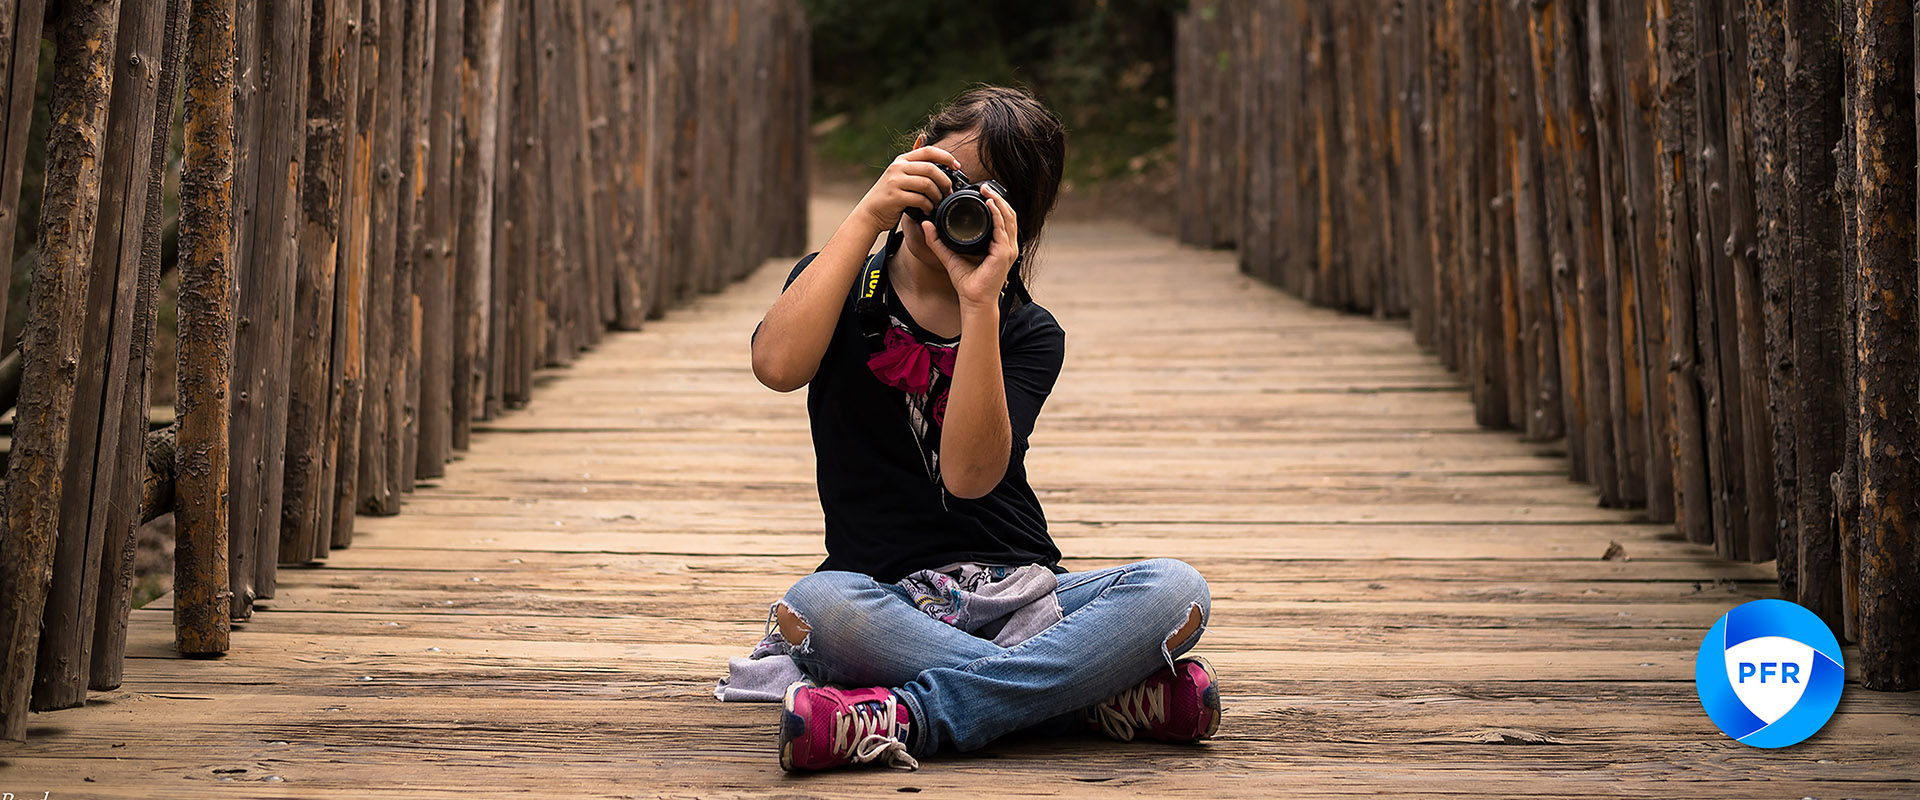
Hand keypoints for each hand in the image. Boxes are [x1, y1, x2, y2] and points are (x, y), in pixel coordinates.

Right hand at [853, 145, 960, 232]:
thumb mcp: (898, 172)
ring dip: (937, 195)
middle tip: (949, 192)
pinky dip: (928, 206)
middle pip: (931, 169)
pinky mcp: (895, 197)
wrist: (869, 213)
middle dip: (945, 181)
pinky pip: (920, 199)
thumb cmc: (889, 195)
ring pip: (927, 184)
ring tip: (938, 202)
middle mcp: (897, 168)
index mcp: (902, 160)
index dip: (946, 157)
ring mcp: (895, 182)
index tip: (957, 167)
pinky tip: (928, 210)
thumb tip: (923, 136)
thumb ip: (912, 160)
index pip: (928, 151)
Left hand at [922, 182, 1018, 312]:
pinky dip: (997, 214)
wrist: (973, 300)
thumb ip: (937, 240)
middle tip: (984, 186)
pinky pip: (1002, 229)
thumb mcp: (948, 255)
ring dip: (999, 201)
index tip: (981, 191)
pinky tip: (990, 204)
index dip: (994, 202)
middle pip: (1008, 214)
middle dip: (997, 197)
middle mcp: (1006, 245)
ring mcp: (1008, 249)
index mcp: (998, 244)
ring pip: (1008, 217)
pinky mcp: (1004, 253)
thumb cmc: (967, 282)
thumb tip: (926, 225)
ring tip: (987, 190)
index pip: (1001, 218)